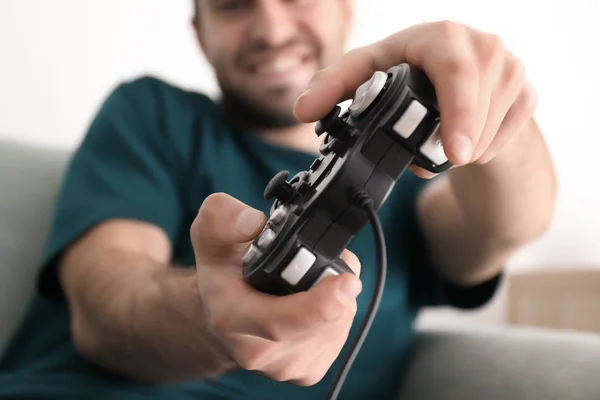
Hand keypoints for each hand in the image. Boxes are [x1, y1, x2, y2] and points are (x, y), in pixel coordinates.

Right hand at [190, 193, 361, 385]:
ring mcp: (285, 366)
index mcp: (231, 319)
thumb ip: (222, 217)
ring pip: (337, 326)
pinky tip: (320, 297)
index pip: (280, 323)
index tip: (348, 281)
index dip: (321, 304)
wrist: (224, 313)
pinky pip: (340, 335)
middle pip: (321, 323)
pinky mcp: (308, 371)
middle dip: (337, 288)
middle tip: (332, 261)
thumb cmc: (222, 272)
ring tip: (318, 276)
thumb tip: (253, 222)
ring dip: (340, 297)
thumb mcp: (210, 233)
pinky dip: (340, 312)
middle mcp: (258, 352)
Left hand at [294, 21, 537, 177]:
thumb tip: (303, 109)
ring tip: (439, 147)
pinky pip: (506, 137)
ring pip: (491, 129)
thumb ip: (333, 87)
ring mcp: (511, 69)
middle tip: (432, 160)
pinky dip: (482, 150)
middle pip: (476, 107)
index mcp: (442, 36)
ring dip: (461, 150)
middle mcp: (483, 45)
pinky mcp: (526, 93)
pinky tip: (464, 142)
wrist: (455, 86)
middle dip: (452, 142)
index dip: (457, 114)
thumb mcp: (368, 73)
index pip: (456, 72)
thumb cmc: (408, 74)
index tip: (454, 153)